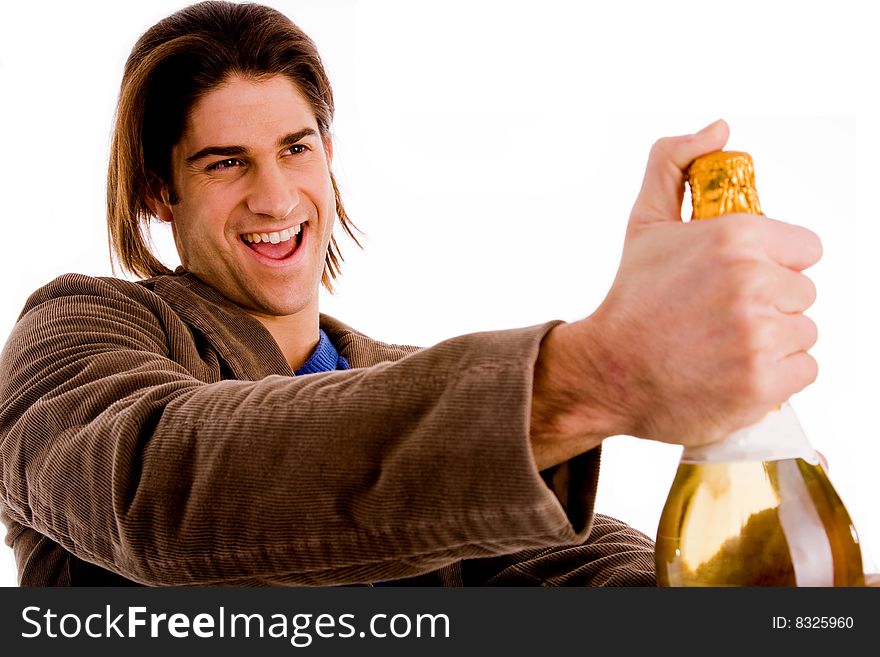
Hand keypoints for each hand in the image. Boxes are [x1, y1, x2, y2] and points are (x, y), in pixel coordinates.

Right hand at [531, 120, 821, 467]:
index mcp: (735, 237)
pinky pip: (805, 370)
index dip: (774, 264)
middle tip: (722, 317)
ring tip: (725, 346)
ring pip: (805, 332)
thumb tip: (719, 128)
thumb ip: (675, 164)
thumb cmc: (631, 301)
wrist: (609, 373)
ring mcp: (761, 337)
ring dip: (774, 341)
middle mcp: (753, 283)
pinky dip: (777, 376)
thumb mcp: (646, 224)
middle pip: (804, 292)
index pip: (804, 248)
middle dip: (771, 304)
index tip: (740, 281)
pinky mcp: (765, 383)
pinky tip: (735, 371)